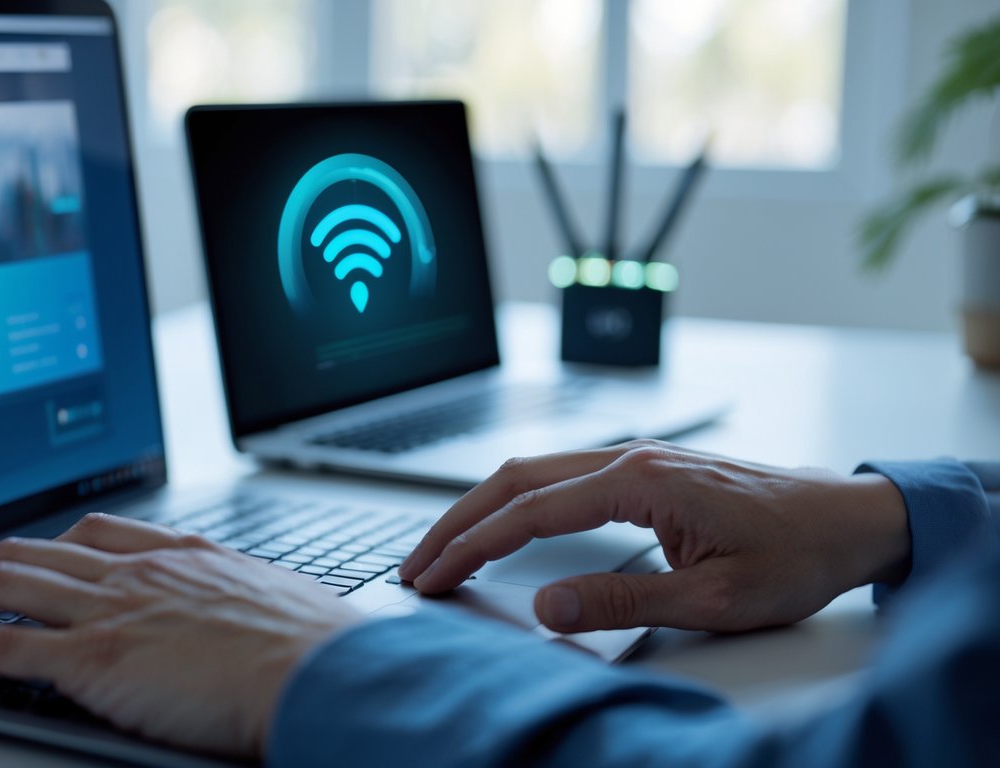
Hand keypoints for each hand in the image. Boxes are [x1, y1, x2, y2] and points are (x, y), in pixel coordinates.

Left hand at [0, 514, 362, 757]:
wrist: (320, 671)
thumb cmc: (314, 647)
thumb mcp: (274, 602)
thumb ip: (237, 600)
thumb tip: (238, 619)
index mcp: (182, 554)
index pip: (94, 532)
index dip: (48, 547)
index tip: (27, 563)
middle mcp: (138, 571)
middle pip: (34, 551)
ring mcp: (112, 611)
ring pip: (5, 587)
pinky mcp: (94, 661)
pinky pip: (5, 650)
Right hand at [398, 440, 909, 633]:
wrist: (850, 519)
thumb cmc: (795, 554)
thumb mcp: (714, 599)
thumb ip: (624, 602)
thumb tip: (545, 606)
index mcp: (642, 481)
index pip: (530, 511)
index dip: (473, 545)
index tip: (434, 575)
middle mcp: (631, 458)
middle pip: (515, 478)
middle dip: (457, 521)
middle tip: (417, 563)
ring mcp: (637, 458)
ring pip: (533, 472)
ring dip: (483, 508)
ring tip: (446, 547)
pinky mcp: (645, 470)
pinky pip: (561, 477)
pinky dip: (517, 502)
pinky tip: (504, 525)